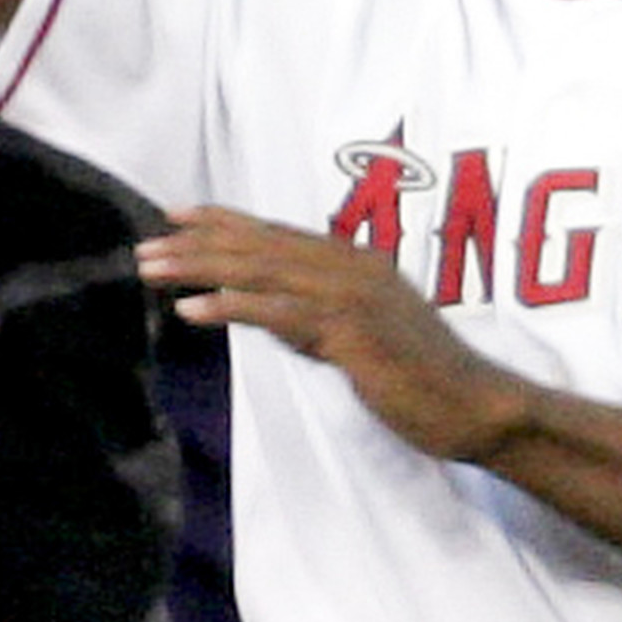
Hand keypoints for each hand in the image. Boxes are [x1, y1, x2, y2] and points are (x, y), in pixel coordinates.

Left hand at [138, 204, 528, 462]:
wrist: (475, 406)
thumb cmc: (423, 380)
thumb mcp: (363, 337)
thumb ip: (319, 319)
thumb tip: (273, 316)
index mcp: (356, 263)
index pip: (277, 234)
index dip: (224, 220)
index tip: (177, 214)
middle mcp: (352, 267)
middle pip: (259, 246)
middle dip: (197, 243)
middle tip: (145, 246)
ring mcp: (352, 296)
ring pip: (260, 271)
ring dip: (199, 267)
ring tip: (150, 269)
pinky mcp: (350, 331)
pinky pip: (278, 314)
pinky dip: (230, 306)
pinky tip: (189, 310)